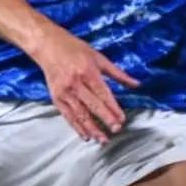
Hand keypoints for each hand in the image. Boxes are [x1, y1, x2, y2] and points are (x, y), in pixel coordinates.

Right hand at [30, 23, 138, 142]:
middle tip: (115, 130)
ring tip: (102, 139)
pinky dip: (77, 127)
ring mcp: (64, 92)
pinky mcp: (56, 98)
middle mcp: (75, 83)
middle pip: (92, 106)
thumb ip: (118, 74)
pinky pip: (68, 116)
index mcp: (88, 72)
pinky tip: (86, 136)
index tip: (121, 119)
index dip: (112, 108)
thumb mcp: (99, 57)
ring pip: (80, 114)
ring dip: (92, 128)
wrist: (48, 46)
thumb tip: (136, 84)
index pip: (103, 94)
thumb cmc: (75, 49)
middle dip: (105, 119)